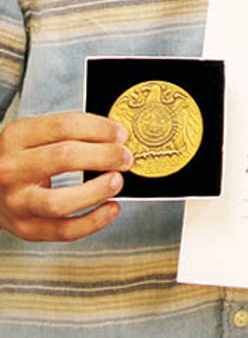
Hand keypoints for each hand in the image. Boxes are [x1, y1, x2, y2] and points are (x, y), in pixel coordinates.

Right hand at [0, 112, 132, 241]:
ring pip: (59, 202)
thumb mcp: (35, 136)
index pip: (65, 126)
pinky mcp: (23, 228)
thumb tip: (118, 138)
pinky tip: (111, 208)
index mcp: (16, 137)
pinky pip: (61, 231)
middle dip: (104, 156)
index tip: (122, 134)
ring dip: (96, 191)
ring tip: (117, 181)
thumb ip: (70, 133)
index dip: (100, 129)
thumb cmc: (21, 158)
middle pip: (65, 158)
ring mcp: (15, 202)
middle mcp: (11, 169)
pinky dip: (92, 222)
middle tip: (126, 158)